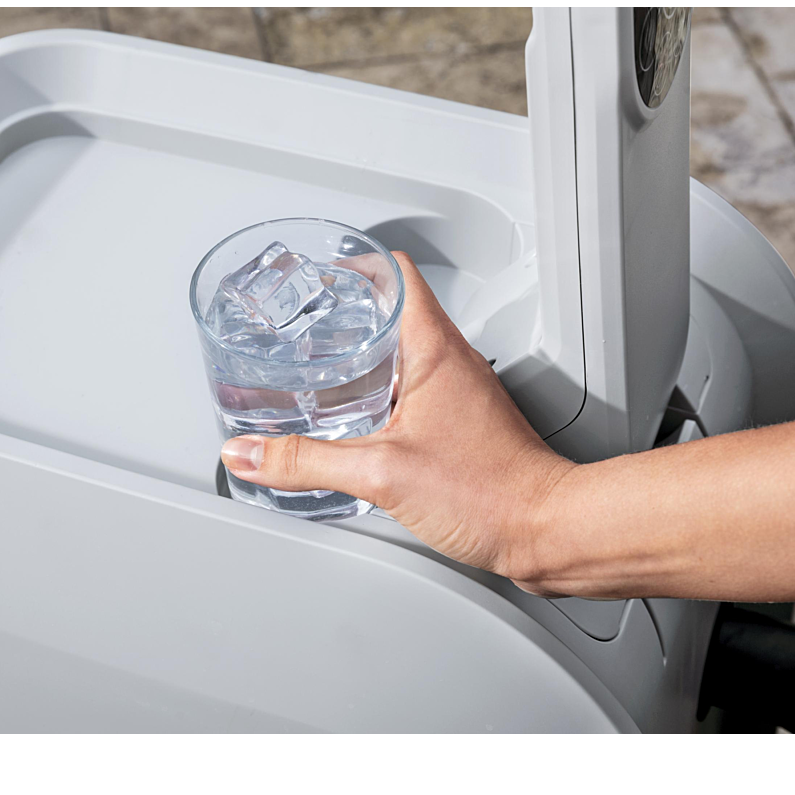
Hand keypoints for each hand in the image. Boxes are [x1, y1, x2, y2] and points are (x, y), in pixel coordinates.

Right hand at [221, 252, 575, 584]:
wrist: (543, 529)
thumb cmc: (491, 492)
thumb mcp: (380, 473)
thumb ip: (307, 462)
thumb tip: (250, 454)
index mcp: (436, 349)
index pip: (397, 274)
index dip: (355, 265)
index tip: (319, 272)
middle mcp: (453, 362)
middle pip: (395, 310)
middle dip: (347, 313)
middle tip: (306, 323)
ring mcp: (461, 392)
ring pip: (405, 352)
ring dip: (364, 355)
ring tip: (321, 371)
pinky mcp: (464, 423)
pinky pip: (416, 389)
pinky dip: (382, 392)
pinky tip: (359, 423)